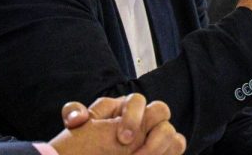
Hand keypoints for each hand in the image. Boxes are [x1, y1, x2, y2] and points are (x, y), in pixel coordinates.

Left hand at [50, 93, 185, 154]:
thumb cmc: (86, 139)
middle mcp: (145, 116)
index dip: (133, 118)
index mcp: (125, 106)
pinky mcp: (165, 149)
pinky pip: (177, 147)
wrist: (97, 152)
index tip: (122, 140)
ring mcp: (157, 133)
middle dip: (152, 133)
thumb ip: (74, 113)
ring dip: (161, 148)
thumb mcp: (77, 125)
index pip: (138, 100)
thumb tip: (79, 118)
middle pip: (162, 111)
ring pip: (173, 133)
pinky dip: (169, 154)